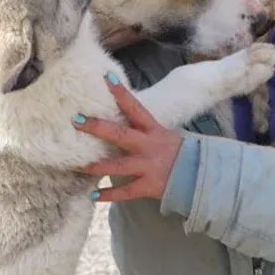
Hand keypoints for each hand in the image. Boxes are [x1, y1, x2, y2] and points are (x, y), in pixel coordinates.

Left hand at [73, 73, 182, 201]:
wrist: (198, 176)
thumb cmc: (176, 153)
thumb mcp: (163, 134)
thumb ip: (143, 128)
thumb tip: (120, 115)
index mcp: (153, 130)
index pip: (136, 107)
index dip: (121, 93)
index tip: (106, 78)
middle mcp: (149, 146)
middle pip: (120, 134)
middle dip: (97, 127)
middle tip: (76, 120)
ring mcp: (148, 166)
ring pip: (118, 165)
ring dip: (96, 166)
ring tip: (77, 166)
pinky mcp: (148, 186)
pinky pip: (125, 191)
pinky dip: (109, 195)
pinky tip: (93, 196)